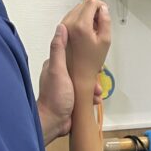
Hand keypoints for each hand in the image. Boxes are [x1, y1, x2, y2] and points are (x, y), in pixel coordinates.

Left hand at [37, 23, 103, 143]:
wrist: (54, 123)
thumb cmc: (54, 98)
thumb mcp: (57, 70)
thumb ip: (59, 49)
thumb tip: (61, 27)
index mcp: (55, 65)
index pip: (73, 53)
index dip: (84, 53)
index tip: (94, 56)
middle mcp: (61, 74)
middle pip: (82, 67)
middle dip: (92, 73)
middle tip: (97, 77)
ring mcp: (66, 87)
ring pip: (85, 81)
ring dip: (93, 86)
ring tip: (96, 91)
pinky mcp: (72, 98)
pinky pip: (85, 94)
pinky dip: (91, 96)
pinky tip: (94, 99)